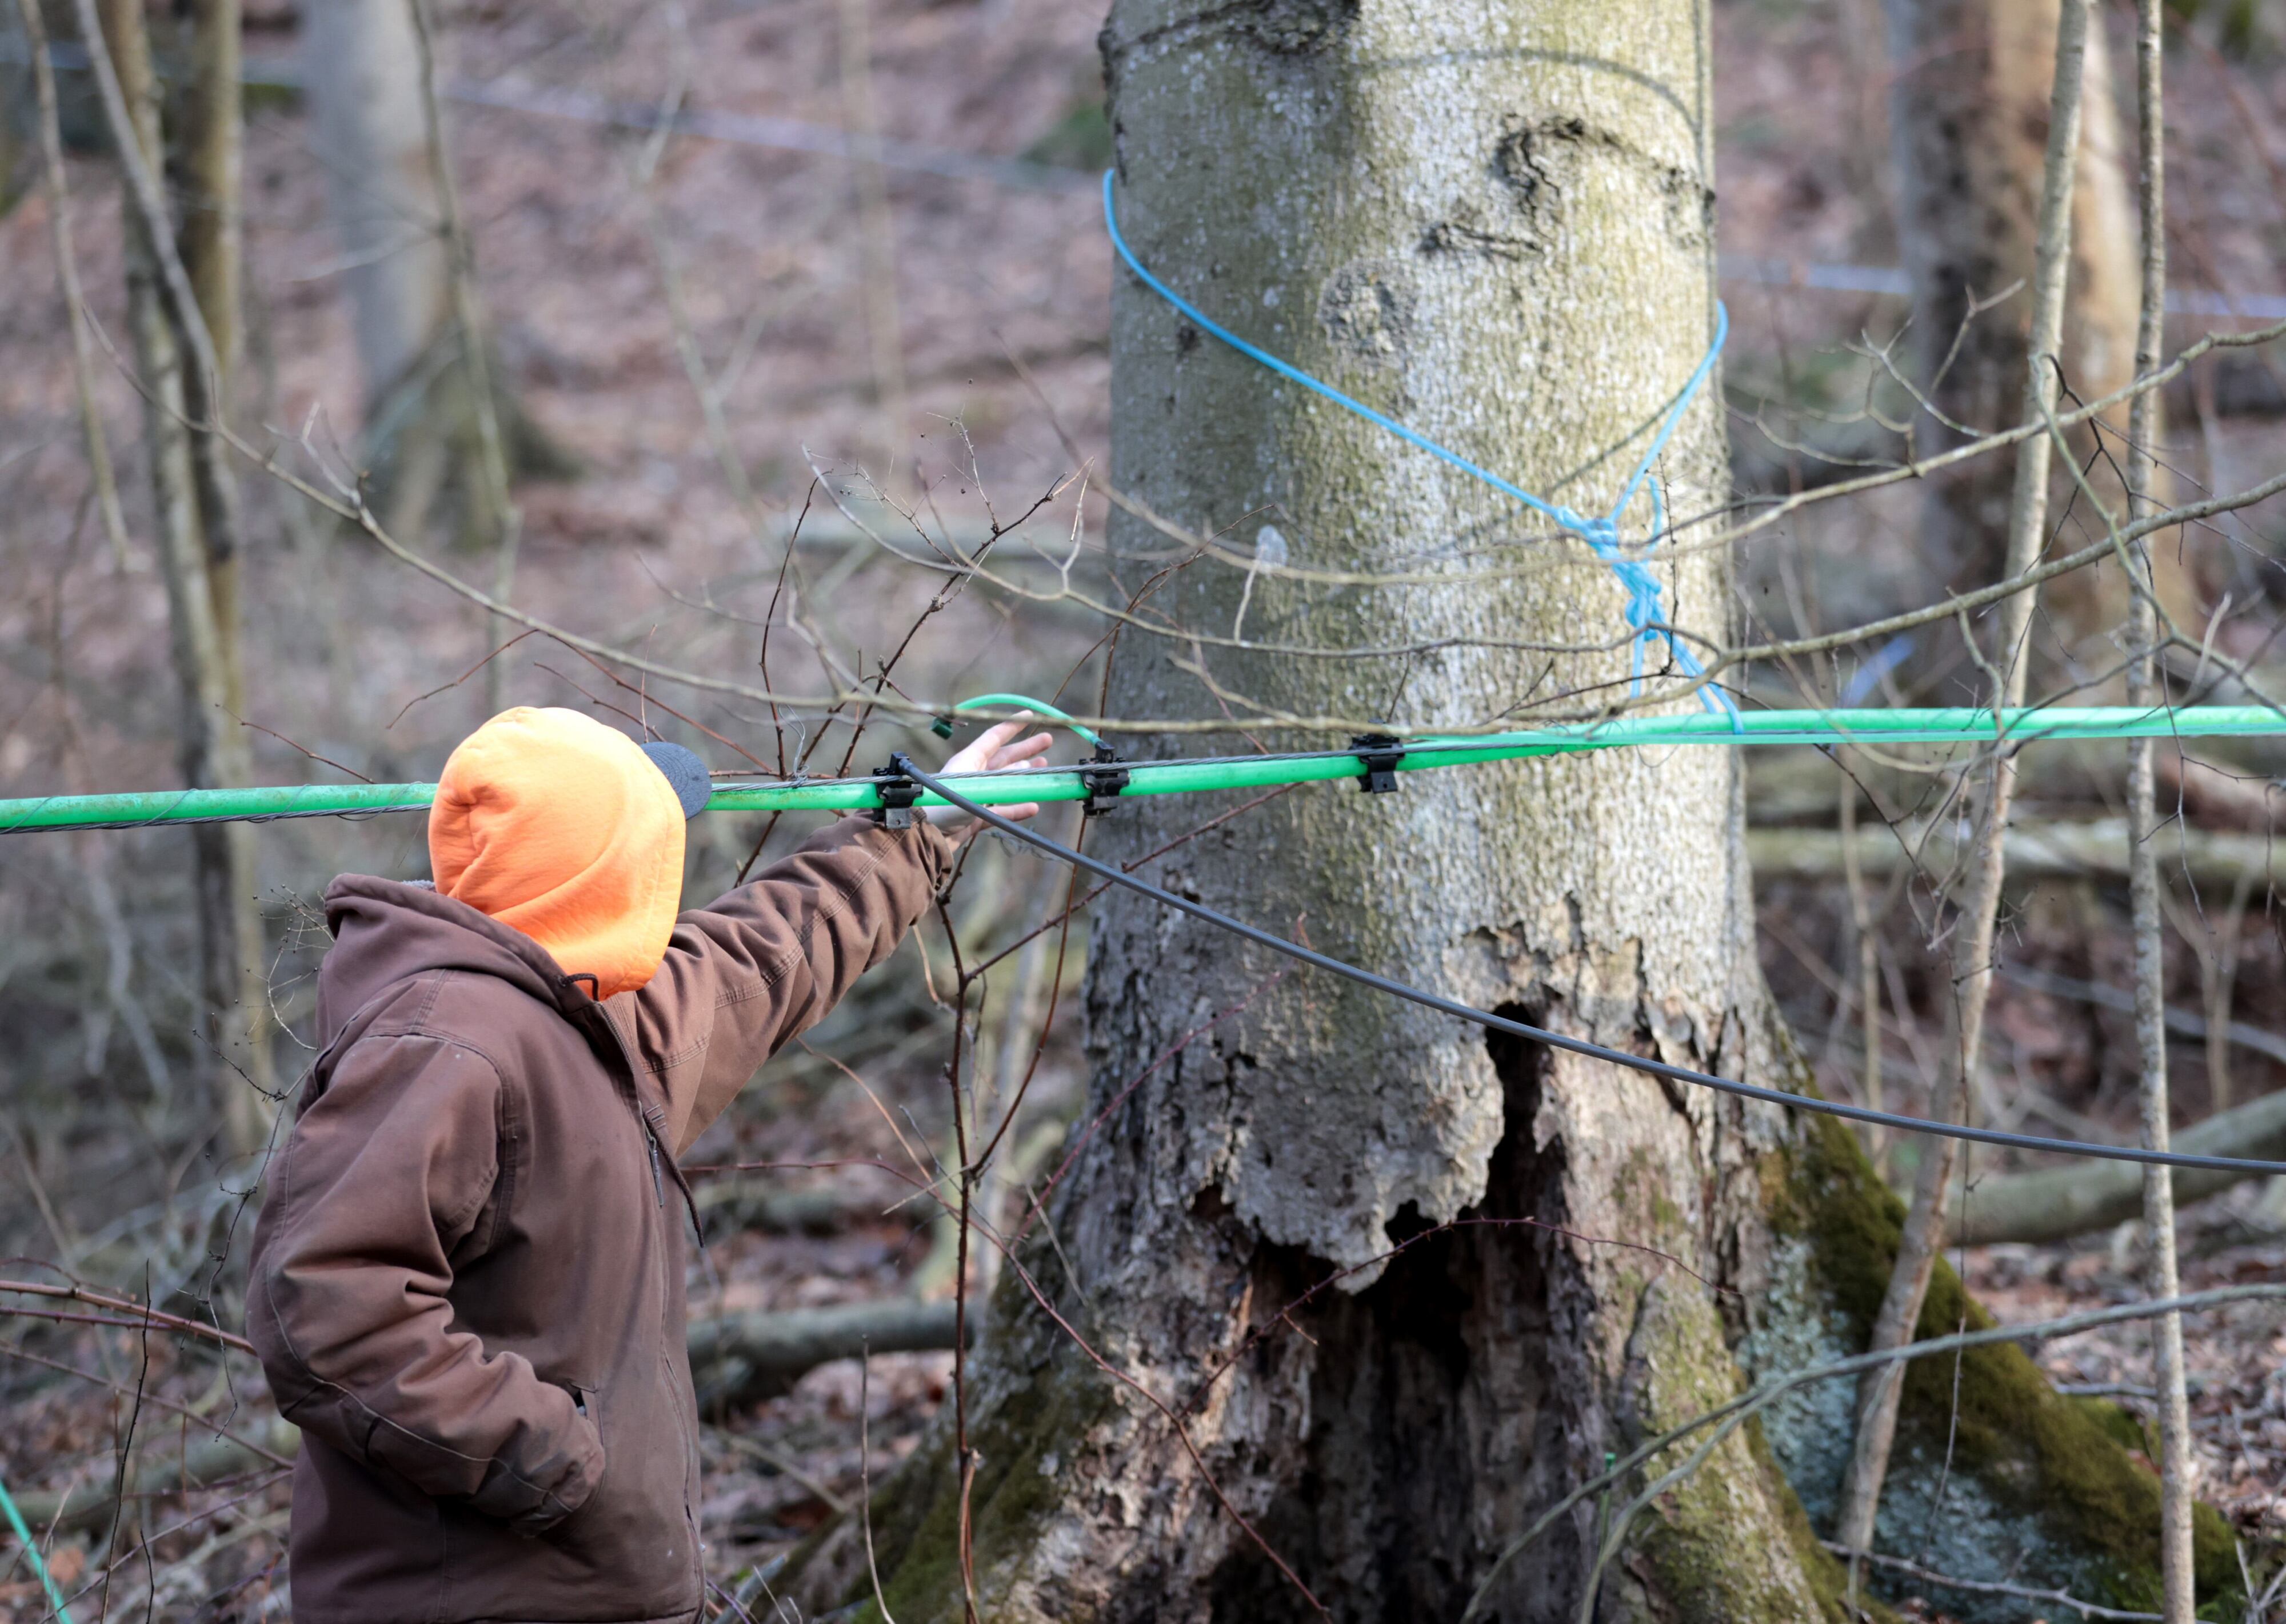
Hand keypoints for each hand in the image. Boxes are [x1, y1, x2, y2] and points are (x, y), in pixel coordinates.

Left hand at [926, 715, 1055, 825]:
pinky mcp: (977, 817)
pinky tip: (1033, 806)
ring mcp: (977, 796)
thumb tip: (1026, 773)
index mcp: (968, 760)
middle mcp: (973, 775)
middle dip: (1026, 749)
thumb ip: (1002, 783)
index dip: (1012, 726)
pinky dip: (1017, 808)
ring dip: (1026, 776)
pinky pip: (1003, 810)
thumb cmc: (943, 805)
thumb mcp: (975, 788)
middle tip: (1048, 741)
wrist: (926, 835)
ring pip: (1006, 783)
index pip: (994, 737)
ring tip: (1044, 768)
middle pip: (1005, 758)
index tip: (1030, 716)